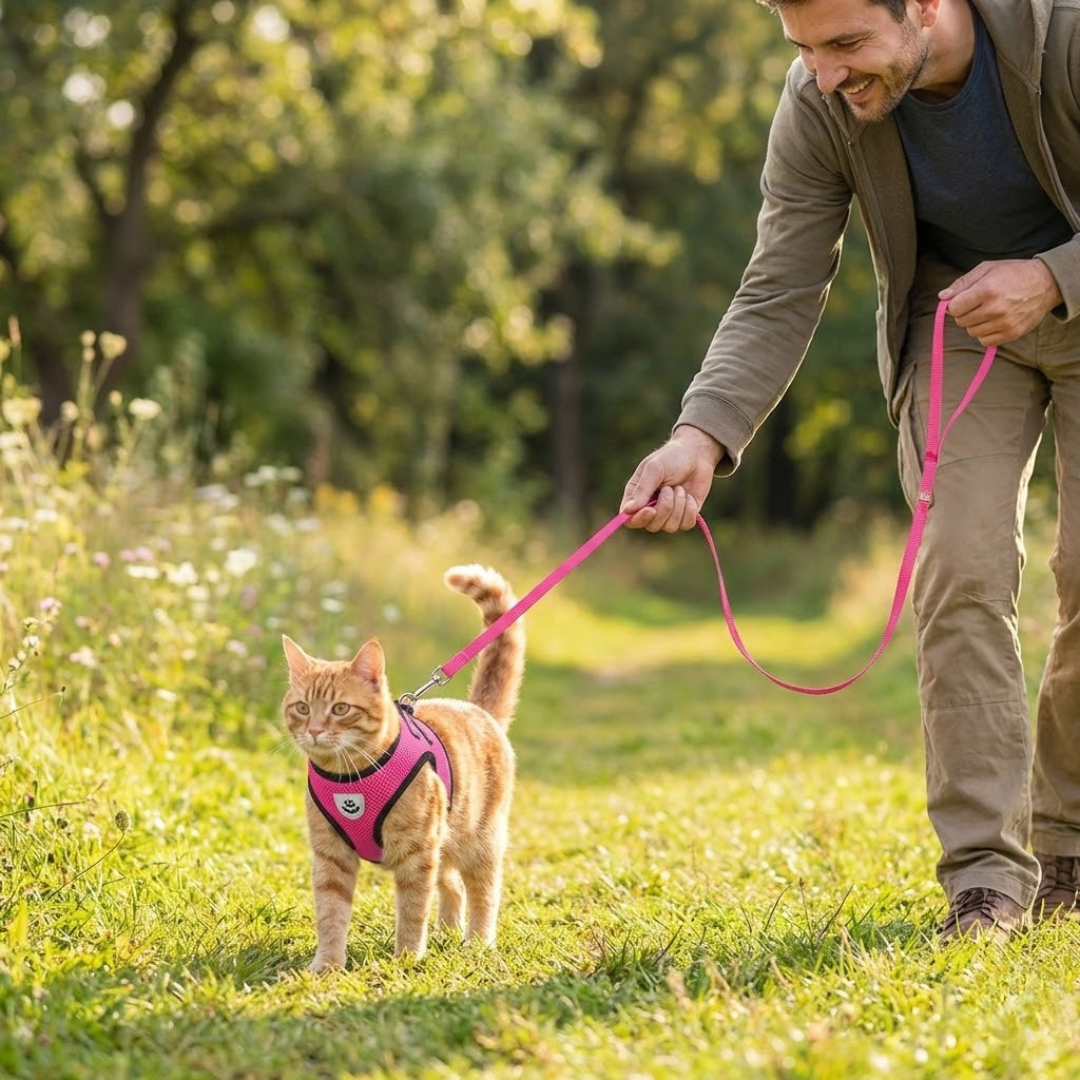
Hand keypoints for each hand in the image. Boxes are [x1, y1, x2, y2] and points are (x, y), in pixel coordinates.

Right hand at [620, 426, 723, 531]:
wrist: (697, 455)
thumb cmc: (671, 458)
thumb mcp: (654, 469)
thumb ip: (642, 490)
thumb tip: (627, 510)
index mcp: (636, 498)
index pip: (631, 520)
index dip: (639, 519)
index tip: (651, 510)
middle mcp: (651, 510)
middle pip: (652, 526)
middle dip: (664, 507)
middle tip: (669, 488)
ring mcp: (669, 515)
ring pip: (670, 527)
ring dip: (678, 505)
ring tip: (680, 488)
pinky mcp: (686, 517)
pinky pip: (686, 524)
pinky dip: (689, 509)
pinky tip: (689, 495)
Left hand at [939, 258, 1062, 345]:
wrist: (1046, 283)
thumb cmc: (1013, 273)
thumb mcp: (987, 269)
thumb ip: (962, 283)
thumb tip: (942, 297)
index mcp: (987, 290)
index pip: (954, 308)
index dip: (954, 304)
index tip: (962, 299)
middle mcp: (995, 308)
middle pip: (961, 321)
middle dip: (965, 312)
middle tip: (978, 303)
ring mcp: (1005, 322)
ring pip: (972, 332)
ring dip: (975, 323)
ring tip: (988, 311)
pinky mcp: (1012, 333)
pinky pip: (985, 341)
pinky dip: (985, 333)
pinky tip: (993, 321)